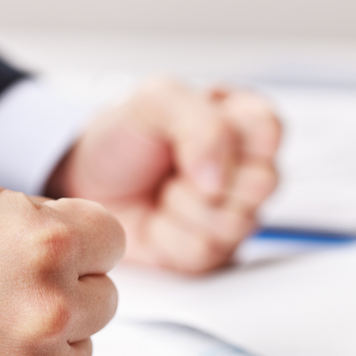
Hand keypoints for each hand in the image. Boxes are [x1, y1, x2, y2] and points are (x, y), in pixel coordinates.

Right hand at [0, 183, 123, 355]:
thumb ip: (51, 216)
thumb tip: (96, 238)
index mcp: (48, 243)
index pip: (114, 241)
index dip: (87, 248)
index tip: (63, 258)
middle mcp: (53, 304)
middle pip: (106, 298)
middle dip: (71, 294)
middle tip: (11, 297)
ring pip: (84, 348)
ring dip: (52, 341)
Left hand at [46, 78, 280, 272]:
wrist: (85, 182)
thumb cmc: (121, 137)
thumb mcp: (154, 101)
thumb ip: (201, 124)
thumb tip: (220, 181)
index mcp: (244, 121)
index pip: (269, 132)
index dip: (228, 142)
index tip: (186, 140)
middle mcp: (248, 168)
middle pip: (261, 184)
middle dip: (204, 179)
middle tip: (173, 168)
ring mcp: (236, 213)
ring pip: (235, 224)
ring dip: (183, 209)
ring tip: (162, 192)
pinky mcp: (216, 252)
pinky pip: (208, 253)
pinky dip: (171, 238)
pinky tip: (159, 221)